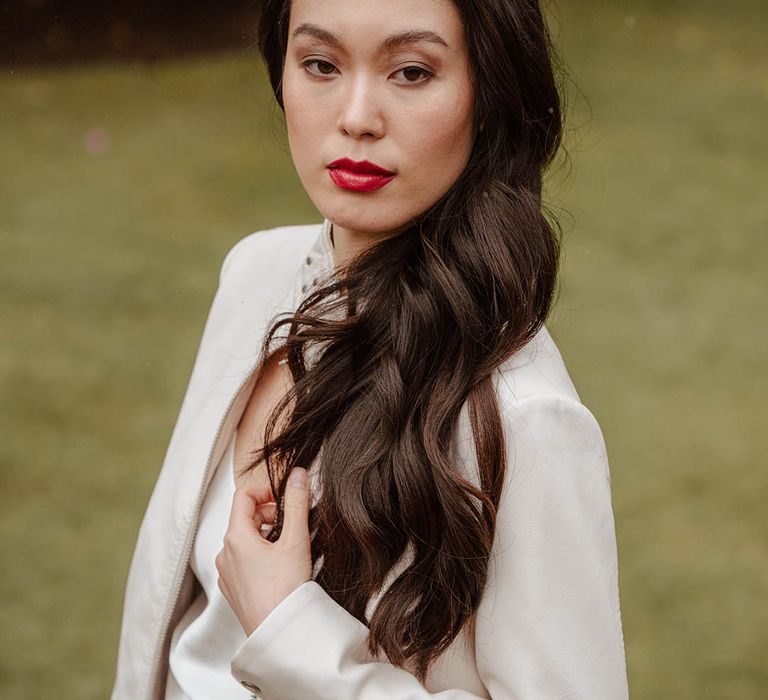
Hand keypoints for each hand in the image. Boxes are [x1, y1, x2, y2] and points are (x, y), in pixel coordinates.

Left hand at [216, 467, 312, 635]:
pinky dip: (260, 555)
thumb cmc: (286, 590)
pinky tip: (281, 568)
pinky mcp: (233, 590)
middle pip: (245, 517)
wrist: (279, 635)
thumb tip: (299, 474)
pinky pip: (243, 561)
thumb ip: (297, 503)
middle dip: (270, 514)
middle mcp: (224, 553)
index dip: (265, 490)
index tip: (286, 499)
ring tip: (290, 547)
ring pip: (244, 540)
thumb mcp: (296, 540)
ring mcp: (226, 573)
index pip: (243, 495)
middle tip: (293, 525)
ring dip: (266, 535)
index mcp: (235, 537)